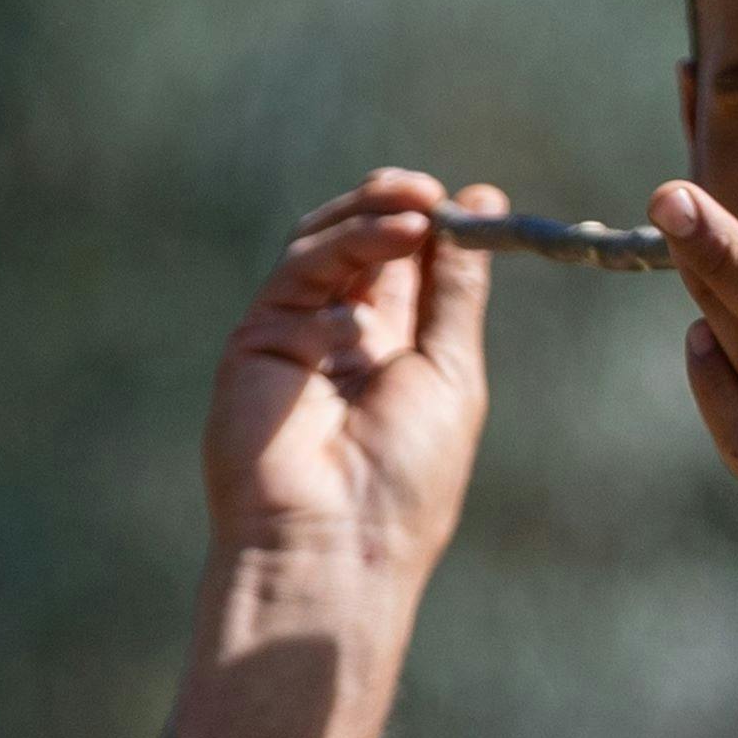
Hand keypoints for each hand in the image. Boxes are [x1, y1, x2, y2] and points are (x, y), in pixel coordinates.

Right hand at [207, 165, 495, 585]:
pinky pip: (288, 293)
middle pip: (353, 238)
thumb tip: (484, 202)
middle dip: (388, 205)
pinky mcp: (253, 347)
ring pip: (316, 249)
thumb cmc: (405, 477)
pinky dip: (328, 303)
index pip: (406, 258)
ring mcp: (292, 336)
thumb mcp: (451, 371)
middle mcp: (340, 332)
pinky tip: (355, 335)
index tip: (467, 199)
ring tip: (409, 222)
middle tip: (423, 191)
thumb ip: (456, 290)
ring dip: (363, 228)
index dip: (431, 219)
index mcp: (394, 343)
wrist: (337, 546)